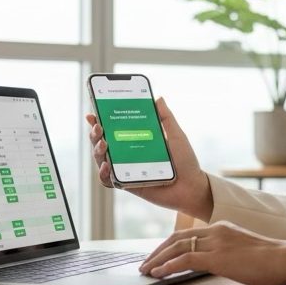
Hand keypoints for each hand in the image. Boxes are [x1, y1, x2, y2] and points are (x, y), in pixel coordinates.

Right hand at [86, 98, 212, 220]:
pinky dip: (103, 173)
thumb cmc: (185, 161)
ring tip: (103, 143)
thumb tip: (158, 98)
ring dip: (97, 150)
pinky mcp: (126, 184)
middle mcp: (127, 154)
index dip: (100, 120)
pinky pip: (107, 180)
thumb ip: (166, 118)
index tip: (93, 112)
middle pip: (102, 142)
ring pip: (101, 159)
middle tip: (98, 126)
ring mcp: (125, 169)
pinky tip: (107, 165)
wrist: (192, 186)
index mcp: (136, 140)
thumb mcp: (176, 135)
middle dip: (95, 133)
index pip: (113, 128)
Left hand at [139, 221, 285, 284]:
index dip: (168, 245)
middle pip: (177, 238)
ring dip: (157, 259)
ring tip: (146, 270)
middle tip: (145, 264)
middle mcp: (216, 230)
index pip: (187, 234)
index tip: (158, 256)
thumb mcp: (244, 252)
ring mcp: (216, 242)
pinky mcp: (218, 256)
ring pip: (177, 247)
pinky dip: (168, 266)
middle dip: (158, 252)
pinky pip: (185, 259)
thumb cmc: (272, 262)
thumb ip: (227, 254)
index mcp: (222, 228)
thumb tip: (215, 265)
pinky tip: (158, 273)